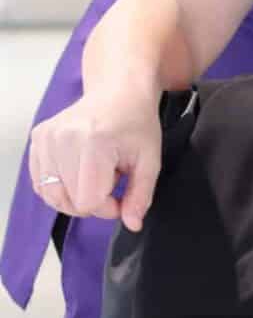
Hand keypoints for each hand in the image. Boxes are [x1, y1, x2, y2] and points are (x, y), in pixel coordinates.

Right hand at [28, 83, 163, 231]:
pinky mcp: (37, 138)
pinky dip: (59, 186)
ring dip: (76, 194)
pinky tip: (79, 171)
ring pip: (51, 195)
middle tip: (112, 179)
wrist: (119, 92)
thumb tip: (132, 225)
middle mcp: (62, 139)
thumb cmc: (137, 124)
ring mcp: (46, 138)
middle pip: (68, 201)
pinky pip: (40, 182)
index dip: (108, 207)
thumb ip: (140, 196)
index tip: (122, 194)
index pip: (88, 202)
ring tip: (96, 172)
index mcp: (93, 143)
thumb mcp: (150, 161)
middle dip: (93, 200)